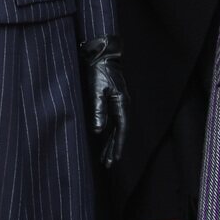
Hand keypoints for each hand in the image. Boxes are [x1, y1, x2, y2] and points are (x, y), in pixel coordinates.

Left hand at [80, 36, 128, 168]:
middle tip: (108, 164)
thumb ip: (98, 111)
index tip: (114, 160)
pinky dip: (109, 133)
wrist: (102, 55)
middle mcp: (123, 106)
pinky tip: (105, 139)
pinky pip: (113, 122)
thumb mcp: (96, 91)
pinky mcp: (114, 102)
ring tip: (106, 158)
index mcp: (121, 104)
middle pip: (120, 132)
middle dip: (114, 149)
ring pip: (117, 129)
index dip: (117, 146)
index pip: (121, 130)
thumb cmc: (99, 71)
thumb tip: (98, 132)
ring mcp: (120, 104)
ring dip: (111, 143)